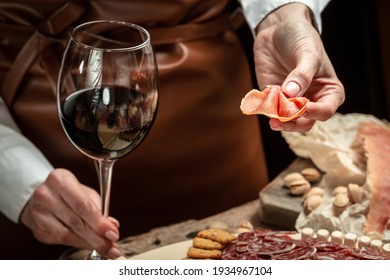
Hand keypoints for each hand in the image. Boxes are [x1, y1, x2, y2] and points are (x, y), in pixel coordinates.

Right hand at [20, 168, 121, 258]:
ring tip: (105, 247)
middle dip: (97, 237)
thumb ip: (99, 208)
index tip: (113, 233)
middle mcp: (46, 195)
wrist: (43, 197)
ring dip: (89, 243)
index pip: (82, 205)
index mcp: (60, 180)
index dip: (99, 222)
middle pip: (76, 222)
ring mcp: (39, 213)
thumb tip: (113, 225)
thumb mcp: (85, 193)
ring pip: (68, 234)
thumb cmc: (68, 193)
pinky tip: (90, 245)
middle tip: (112, 246)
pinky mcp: (38, 229)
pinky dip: (79, 244)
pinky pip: (61, 241)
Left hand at [253, 3, 344, 131]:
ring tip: (272, 117)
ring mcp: (291, 101)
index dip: (315, 112)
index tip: (303, 107)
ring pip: (288, 121)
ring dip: (280, 121)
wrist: (278, 28)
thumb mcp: (307, 53)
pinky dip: (267, 109)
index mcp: (328, 91)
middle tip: (282, 118)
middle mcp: (312, 100)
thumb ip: (302, 75)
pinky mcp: (273, 98)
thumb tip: (291, 95)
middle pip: (306, 123)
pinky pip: (270, 110)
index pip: (326, 111)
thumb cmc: (301, 38)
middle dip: (294, 123)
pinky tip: (264, 98)